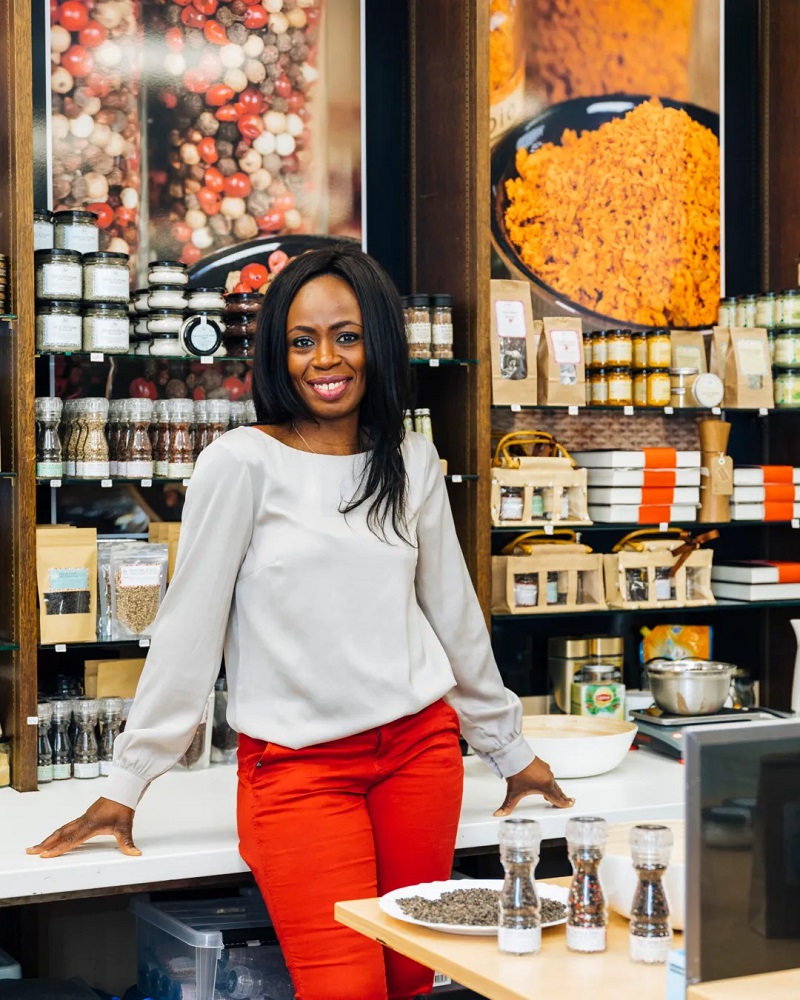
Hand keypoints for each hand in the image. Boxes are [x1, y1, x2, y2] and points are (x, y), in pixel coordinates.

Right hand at [26, 797, 140, 858]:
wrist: (124, 790)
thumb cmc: (123, 807)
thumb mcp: (126, 826)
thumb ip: (128, 842)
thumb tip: (135, 854)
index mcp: (90, 825)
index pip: (71, 840)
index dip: (57, 848)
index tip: (44, 855)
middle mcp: (83, 821)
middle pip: (60, 834)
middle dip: (45, 844)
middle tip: (30, 852)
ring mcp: (83, 818)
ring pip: (62, 829)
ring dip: (49, 838)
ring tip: (37, 846)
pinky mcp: (85, 816)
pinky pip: (67, 826)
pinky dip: (58, 832)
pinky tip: (55, 837)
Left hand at [494, 757, 574, 815]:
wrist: (514, 755)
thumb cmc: (516, 772)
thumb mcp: (513, 793)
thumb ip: (507, 806)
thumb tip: (499, 814)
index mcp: (545, 786)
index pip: (557, 798)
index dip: (563, 804)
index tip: (570, 804)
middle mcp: (548, 778)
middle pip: (558, 791)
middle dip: (562, 797)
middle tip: (568, 801)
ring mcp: (546, 770)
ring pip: (554, 782)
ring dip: (556, 789)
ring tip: (557, 793)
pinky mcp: (542, 765)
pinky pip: (549, 775)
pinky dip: (551, 781)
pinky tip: (546, 781)